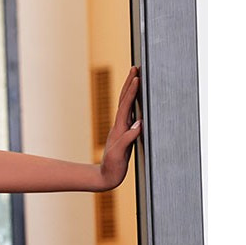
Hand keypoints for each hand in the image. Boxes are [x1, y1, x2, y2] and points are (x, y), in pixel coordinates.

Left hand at [97, 65, 142, 189]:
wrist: (106, 176)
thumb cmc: (112, 166)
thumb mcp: (120, 153)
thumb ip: (128, 139)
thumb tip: (139, 124)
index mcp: (119, 128)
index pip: (126, 105)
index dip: (131, 91)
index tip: (136, 77)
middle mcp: (120, 125)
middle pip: (124, 99)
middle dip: (129, 83)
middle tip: (135, 68)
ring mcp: (122, 128)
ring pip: (126, 104)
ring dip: (130, 90)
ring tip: (135, 77)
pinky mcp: (125, 133)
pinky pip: (130, 113)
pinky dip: (133, 102)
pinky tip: (137, 100)